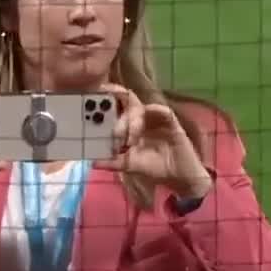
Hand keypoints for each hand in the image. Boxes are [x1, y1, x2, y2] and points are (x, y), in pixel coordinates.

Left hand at [94, 84, 212, 199]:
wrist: (178, 177)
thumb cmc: (154, 167)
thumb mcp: (129, 165)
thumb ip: (112, 162)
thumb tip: (92, 162)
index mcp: (130, 124)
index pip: (117, 106)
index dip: (107, 98)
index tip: (95, 93)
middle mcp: (142, 118)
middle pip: (127, 103)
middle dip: (117, 108)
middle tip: (110, 122)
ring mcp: (156, 119)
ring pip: (141, 108)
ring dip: (132, 120)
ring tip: (128, 138)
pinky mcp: (172, 123)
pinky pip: (163, 112)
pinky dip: (154, 111)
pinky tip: (147, 114)